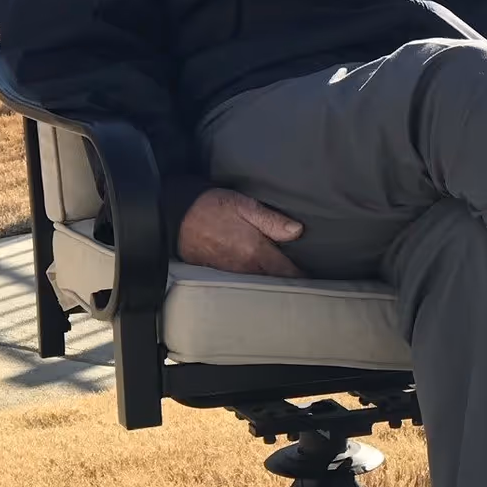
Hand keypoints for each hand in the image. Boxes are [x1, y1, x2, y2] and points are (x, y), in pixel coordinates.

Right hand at [177, 187, 305, 276]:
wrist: (174, 215)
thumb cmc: (210, 206)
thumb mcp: (244, 205)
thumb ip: (272, 221)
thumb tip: (298, 232)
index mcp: (254, 251)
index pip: (285, 271)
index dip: (301, 275)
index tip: (313, 276)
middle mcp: (243, 266)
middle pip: (272, 279)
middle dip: (288, 279)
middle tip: (304, 277)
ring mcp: (229, 271)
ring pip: (258, 280)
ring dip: (271, 278)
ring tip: (286, 275)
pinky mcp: (217, 271)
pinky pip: (242, 278)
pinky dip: (254, 276)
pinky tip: (259, 270)